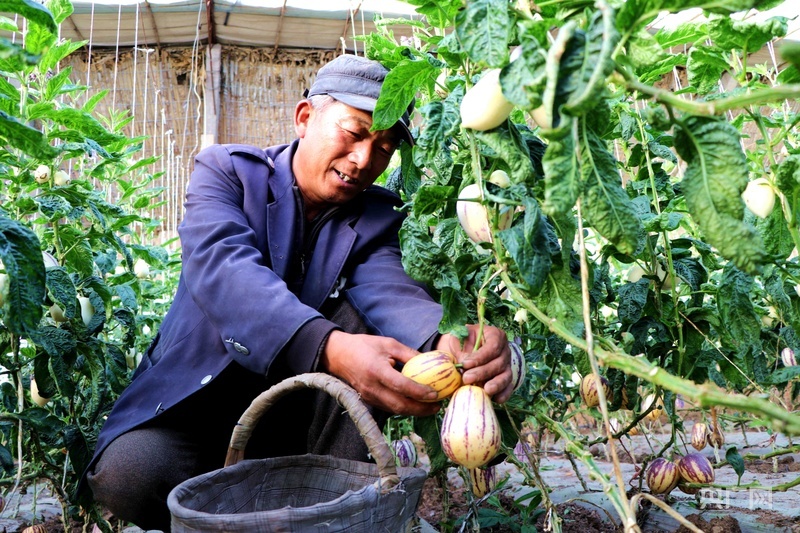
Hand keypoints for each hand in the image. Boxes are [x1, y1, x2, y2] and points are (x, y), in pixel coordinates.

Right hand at [319, 331, 441, 416]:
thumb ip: (409, 354)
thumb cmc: (364, 346)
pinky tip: (414, 404)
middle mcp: (372, 387)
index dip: (419, 392)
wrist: (338, 355)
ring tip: (430, 407)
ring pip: (394, 410)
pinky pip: (388, 408)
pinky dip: (403, 408)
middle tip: (437, 406)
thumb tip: (430, 361)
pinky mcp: (368, 400)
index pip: (401, 386)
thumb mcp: (389, 344)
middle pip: (399, 405)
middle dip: (420, 409)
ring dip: (413, 411)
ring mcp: (369, 396)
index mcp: (377, 370)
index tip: (435, 394)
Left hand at [436, 325, 512, 402]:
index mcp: (496, 335)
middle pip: (498, 363)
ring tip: (486, 390)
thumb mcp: (459, 338)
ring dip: (496, 384)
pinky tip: (496, 400)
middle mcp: (505, 350)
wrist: (466, 347)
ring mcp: (507, 365)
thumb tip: (463, 364)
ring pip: (506, 376)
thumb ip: (460, 347)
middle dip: (482, 372)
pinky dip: (504, 394)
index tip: (465, 364)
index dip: (480, 356)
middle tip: (466, 379)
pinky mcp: (506, 378)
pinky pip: (508, 387)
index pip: (492, 346)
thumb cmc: (464, 340)